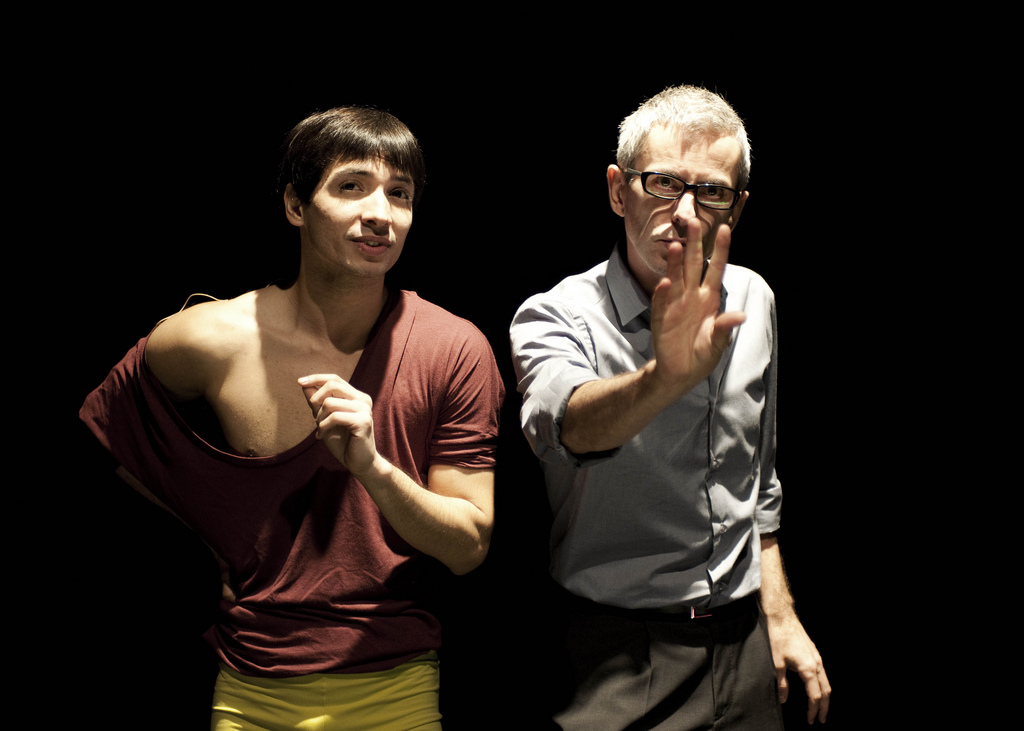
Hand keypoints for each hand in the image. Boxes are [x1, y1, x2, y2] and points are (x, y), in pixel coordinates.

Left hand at [299, 374, 377, 474]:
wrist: (359, 463)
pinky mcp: (363, 422)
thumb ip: (317, 403)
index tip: (300, 381)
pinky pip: (334, 417)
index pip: (335, 379)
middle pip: (333, 385)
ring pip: (330, 402)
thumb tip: (304, 385)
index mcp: (356, 397)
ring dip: (319, 417)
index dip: (316, 378)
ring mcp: (364, 410)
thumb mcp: (325, 419)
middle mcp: (362, 400)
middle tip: (313, 416)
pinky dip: (323, 426)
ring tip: (320, 429)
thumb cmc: (343, 442)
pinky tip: (321, 435)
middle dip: (316, 399)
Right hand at [649, 219, 746, 396]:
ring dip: (676, 263)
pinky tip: (665, 283)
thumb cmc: (702, 354)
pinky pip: (662, 303)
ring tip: (678, 246)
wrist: (681, 373)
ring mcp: (676, 305)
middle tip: (694, 222)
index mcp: (709, 298)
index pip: (716, 268)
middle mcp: (692, 296)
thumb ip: (726, 328)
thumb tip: (741, 316)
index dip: (721, 250)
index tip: (725, 229)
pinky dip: (663, 293)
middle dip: (694, 244)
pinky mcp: (662, 319)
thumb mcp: (719, 343)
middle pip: (693, 265)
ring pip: (676, 279)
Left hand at [765, 608, 830, 723]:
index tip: (811, 720)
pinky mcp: (814, 653)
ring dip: (825, 697)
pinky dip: (823, 685)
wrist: (783, 617)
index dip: (813, 710)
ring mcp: (817, 658)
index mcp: (808, 668)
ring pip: (826, 682)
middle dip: (824, 707)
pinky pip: (823, 673)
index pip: (815, 696)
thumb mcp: (777, 662)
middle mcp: (816, 664)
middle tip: (821, 719)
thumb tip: (783, 699)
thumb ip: (782, 683)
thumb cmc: (779, 637)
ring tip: (821, 708)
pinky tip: (817, 688)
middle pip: (826, 691)